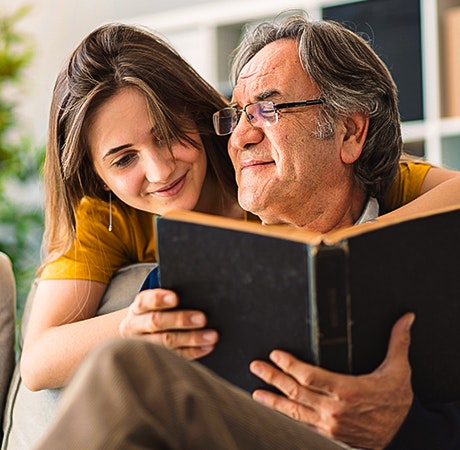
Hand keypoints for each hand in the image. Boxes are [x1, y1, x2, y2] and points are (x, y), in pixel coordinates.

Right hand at [119, 288, 218, 359]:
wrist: (134, 334)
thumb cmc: (152, 312)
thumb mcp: (152, 303)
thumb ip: (168, 298)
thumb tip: (195, 293)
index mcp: (137, 308)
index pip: (145, 301)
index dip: (159, 299)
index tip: (176, 298)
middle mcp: (136, 326)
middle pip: (156, 322)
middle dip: (181, 319)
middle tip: (202, 318)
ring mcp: (144, 344)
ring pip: (166, 342)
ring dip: (191, 338)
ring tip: (211, 335)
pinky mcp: (154, 358)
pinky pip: (174, 356)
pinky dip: (193, 352)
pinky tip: (207, 347)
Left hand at [249, 313, 414, 449]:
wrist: (405, 437)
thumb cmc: (397, 403)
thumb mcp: (399, 371)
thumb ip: (398, 342)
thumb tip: (405, 318)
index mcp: (347, 390)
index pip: (309, 376)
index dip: (289, 365)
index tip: (275, 354)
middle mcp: (334, 409)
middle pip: (295, 391)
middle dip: (273, 377)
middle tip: (255, 366)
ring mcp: (329, 424)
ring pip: (294, 411)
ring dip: (273, 399)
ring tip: (256, 391)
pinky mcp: (328, 434)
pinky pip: (302, 424)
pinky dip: (286, 416)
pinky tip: (275, 409)